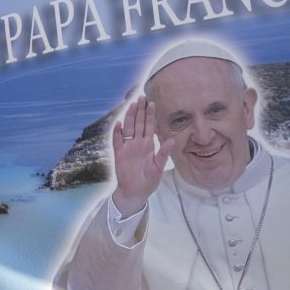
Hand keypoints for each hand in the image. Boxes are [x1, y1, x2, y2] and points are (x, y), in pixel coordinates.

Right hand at [110, 95, 173, 216]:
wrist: (136, 192)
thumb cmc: (148, 181)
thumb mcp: (159, 167)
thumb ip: (164, 153)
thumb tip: (172, 140)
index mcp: (148, 145)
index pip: (149, 126)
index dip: (150, 115)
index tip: (151, 103)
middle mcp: (138, 143)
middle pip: (138, 124)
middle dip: (139, 111)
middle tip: (141, 97)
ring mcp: (128, 148)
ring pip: (128, 129)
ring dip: (129, 117)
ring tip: (131, 105)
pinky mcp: (119, 154)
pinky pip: (117, 141)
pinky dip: (117, 133)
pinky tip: (119, 124)